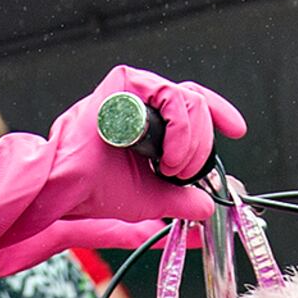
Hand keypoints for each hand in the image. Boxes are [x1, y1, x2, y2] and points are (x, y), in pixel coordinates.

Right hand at [0, 67, 245, 278]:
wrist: (60, 191)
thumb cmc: (90, 193)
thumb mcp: (149, 202)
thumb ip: (179, 202)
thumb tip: (207, 210)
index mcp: (146, 123)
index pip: (191, 106)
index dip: (217, 115)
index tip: (237, 131)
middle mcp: (139, 102)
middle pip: (194, 105)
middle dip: (199, 147)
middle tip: (179, 175)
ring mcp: (130, 92)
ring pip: (186, 99)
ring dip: (188, 142)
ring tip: (168, 169)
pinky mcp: (121, 86)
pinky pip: (167, 94)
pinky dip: (177, 127)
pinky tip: (165, 153)